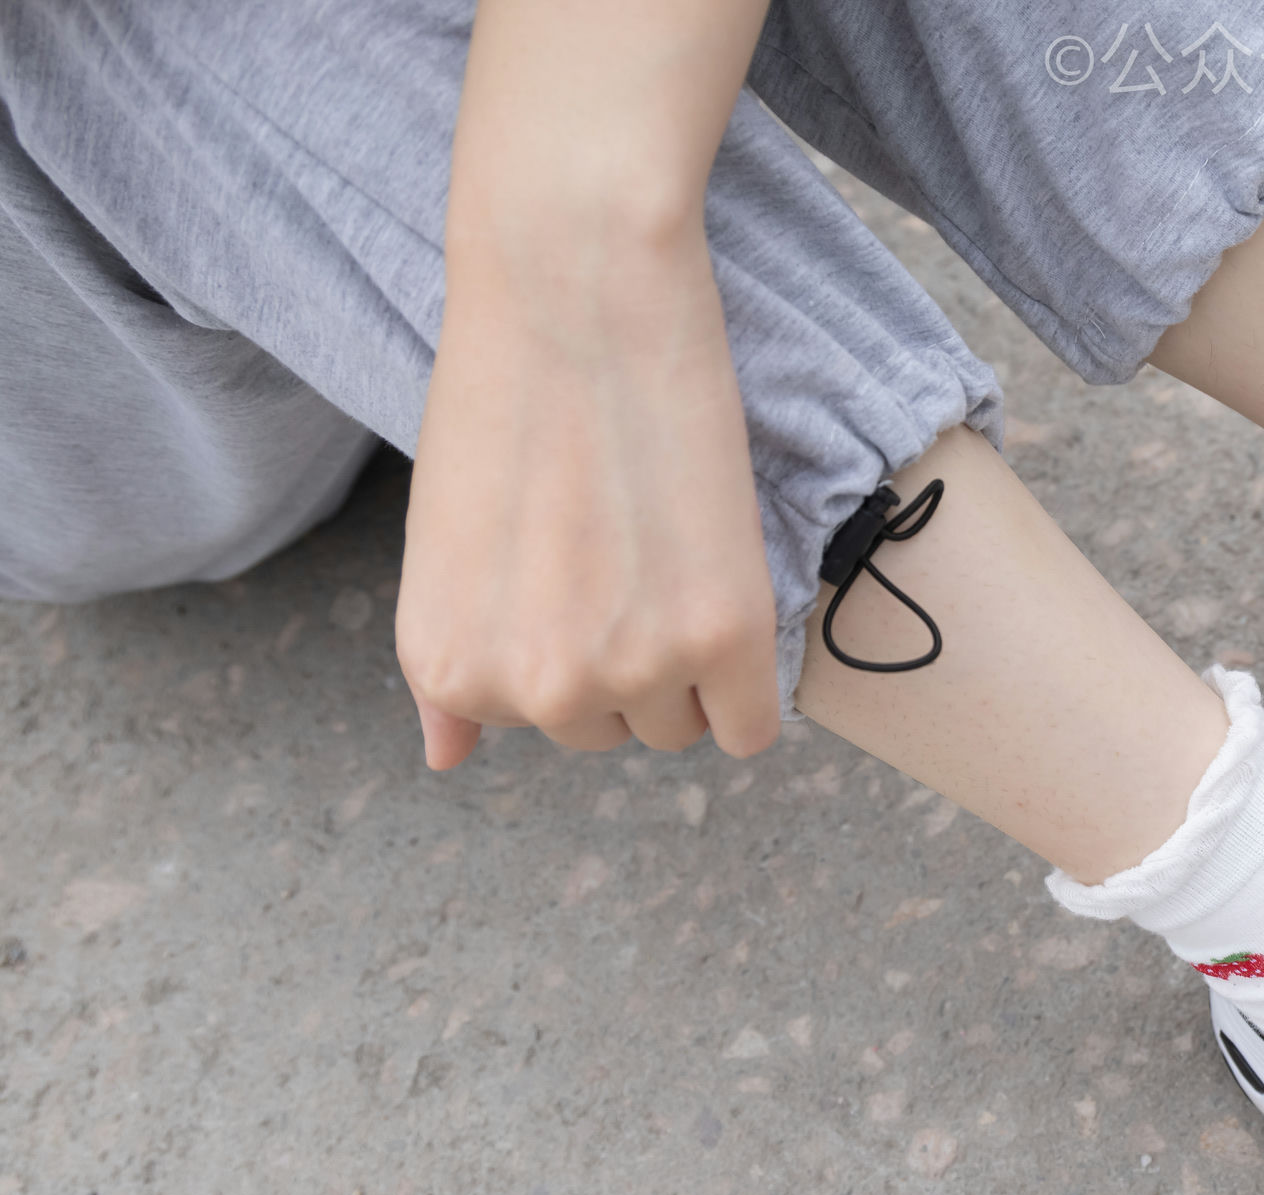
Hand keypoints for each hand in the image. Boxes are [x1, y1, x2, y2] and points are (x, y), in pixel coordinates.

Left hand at [394, 0, 779, 770]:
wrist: (573, 289)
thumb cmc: (503, 393)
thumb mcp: (439, 542)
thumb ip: (447, 664)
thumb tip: (445, 760)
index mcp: (450, 668)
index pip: (531, 727)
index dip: (561, 641)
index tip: (568, 563)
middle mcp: (533, 689)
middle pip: (608, 730)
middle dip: (623, 655)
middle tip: (621, 544)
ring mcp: (631, 669)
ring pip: (676, 726)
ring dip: (685, 660)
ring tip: (664, 550)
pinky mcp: (724, 636)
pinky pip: (749, 729)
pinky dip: (746, 686)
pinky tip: (725, 600)